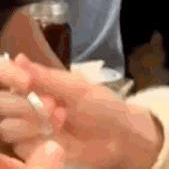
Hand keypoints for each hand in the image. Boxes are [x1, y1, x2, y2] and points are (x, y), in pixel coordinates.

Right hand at [0, 55, 161, 168]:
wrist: (117, 137)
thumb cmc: (102, 105)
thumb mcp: (78, 88)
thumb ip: (47, 78)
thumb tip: (18, 58)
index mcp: (41, 84)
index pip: (10, 76)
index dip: (10, 76)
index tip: (26, 83)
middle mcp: (29, 104)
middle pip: (4, 104)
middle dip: (24, 104)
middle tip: (53, 104)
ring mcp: (30, 128)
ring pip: (8, 127)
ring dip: (32, 123)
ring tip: (61, 118)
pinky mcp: (33, 150)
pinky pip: (20, 147)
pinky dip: (36, 141)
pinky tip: (57, 139)